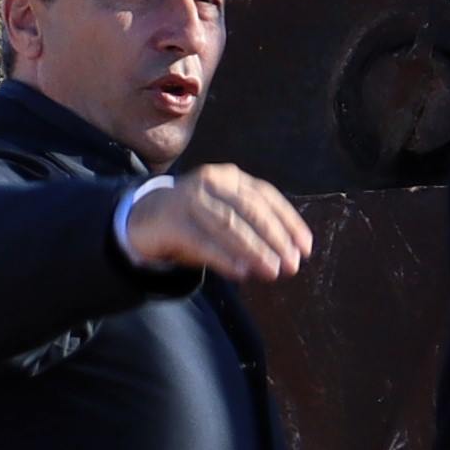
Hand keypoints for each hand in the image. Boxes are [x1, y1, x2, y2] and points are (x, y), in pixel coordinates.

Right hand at [122, 162, 312, 285]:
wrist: (144, 219)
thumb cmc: (196, 221)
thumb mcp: (227, 217)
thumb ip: (253, 231)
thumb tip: (285, 257)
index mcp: (230, 177)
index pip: (267, 197)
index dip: (289, 222)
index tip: (305, 248)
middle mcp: (211, 181)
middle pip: (250, 209)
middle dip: (275, 238)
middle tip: (291, 265)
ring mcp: (189, 198)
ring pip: (228, 223)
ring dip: (254, 249)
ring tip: (272, 271)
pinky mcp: (171, 220)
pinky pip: (202, 240)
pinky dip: (223, 256)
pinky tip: (241, 272)